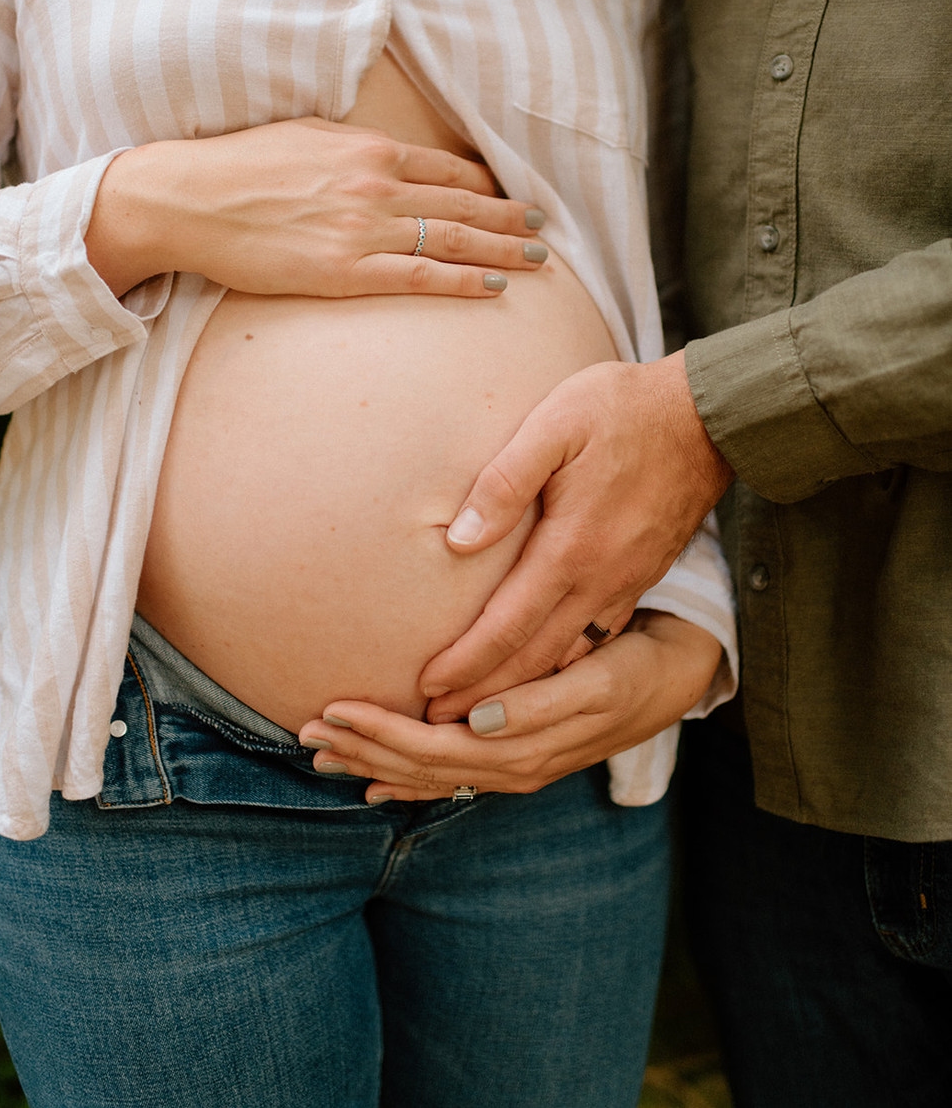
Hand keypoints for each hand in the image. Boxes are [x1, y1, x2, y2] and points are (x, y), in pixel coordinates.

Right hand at [85, 118, 545, 298]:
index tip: (513, 198)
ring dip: (501, 250)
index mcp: (371, 149)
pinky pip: (418, 276)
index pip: (448, 169)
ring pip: (452, 240)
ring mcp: (364, 229)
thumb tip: (385, 155)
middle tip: (542, 231)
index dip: (488, 186)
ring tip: (535, 261)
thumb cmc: (241, 165)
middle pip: (463, 204)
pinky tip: (492, 287)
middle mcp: (377, 186)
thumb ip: (354, 146)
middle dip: (509, 219)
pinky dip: (462, 281)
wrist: (191, 199)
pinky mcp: (344, 271)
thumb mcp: (307, 135)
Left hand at [297, 612, 723, 801]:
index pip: (433, 747)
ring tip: (322, 754)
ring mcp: (514, 765)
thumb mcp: (595, 680)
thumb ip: (537, 703)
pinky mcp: (516, 753)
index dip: (379, 732)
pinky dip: (407, 776)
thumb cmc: (634, 665)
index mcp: (524, 746)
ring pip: (429, 772)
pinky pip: (451, 774)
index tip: (331, 709)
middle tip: (303, 731)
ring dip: (373, 761)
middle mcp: (512, 765)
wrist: (674, 675)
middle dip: (360, 748)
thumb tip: (474, 719)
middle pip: (419, 765)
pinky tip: (373, 779)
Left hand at [413, 354, 732, 698]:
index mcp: (572, 548)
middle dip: (485, 697)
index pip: (508, 626)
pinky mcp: (642, 576)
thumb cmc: (621, 409)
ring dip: (522, 689)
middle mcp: (601, 579)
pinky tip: (544, 671)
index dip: (465, 664)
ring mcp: (627, 582)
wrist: (708, 416)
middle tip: (440, 725)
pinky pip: (597, 636)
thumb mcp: (554, 425)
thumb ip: (504, 482)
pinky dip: (563, 665)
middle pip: (535, 657)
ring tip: (481, 712)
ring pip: (568, 654)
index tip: (427, 691)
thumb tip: (459, 540)